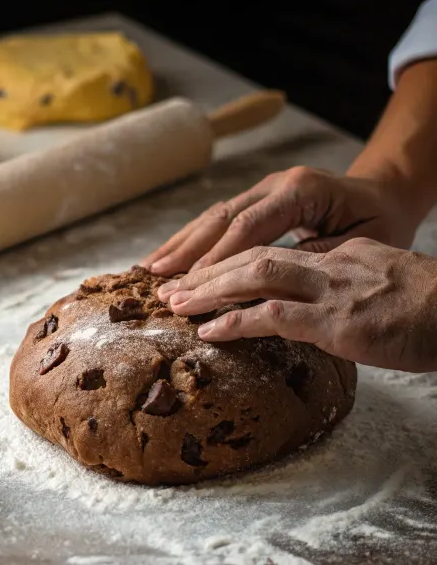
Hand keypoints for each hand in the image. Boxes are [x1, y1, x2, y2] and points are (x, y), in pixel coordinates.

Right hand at [141, 166, 419, 275]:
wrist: (384, 191)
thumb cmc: (380, 219)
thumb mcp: (359, 242)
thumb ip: (310, 259)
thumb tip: (266, 284)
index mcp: (300, 191)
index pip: (248, 227)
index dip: (217, 257)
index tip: (192, 284)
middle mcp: (274, 185)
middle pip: (221, 218)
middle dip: (187, 250)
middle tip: (158, 278)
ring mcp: (262, 189)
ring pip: (213, 216)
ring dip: (181, 243)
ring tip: (150, 267)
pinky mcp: (255, 200)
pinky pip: (218, 219)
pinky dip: (192, 239)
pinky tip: (171, 256)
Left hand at [156, 238, 436, 372]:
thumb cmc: (434, 309)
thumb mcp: (383, 285)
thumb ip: (342, 287)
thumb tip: (308, 306)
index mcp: (340, 254)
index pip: (274, 252)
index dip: (231, 262)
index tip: (201, 276)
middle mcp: (330, 264)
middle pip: (254, 255)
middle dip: (208, 269)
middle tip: (171, 285)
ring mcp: (332, 289)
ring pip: (256, 275)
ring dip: (211, 289)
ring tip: (177, 303)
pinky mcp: (337, 320)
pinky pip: (274, 315)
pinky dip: (236, 322)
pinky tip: (209, 331)